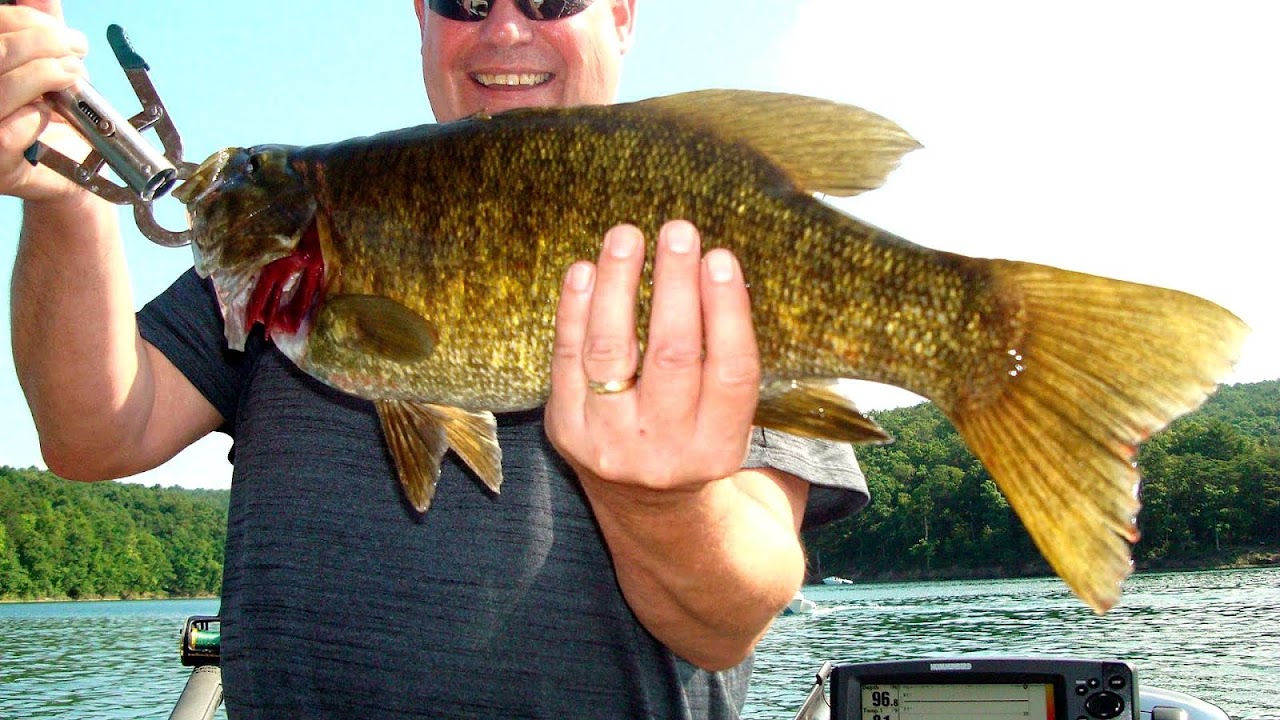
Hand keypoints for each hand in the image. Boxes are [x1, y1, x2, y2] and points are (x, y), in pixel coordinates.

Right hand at [0, 0, 91, 201]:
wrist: (70, 173)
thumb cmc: (54, 115)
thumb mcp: (45, 66)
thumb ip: (39, 28)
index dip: (26, 23)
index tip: (63, 33)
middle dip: (44, 44)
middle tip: (78, 49)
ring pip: (3, 87)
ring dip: (47, 74)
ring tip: (74, 73)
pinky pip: (9, 132)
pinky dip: (36, 118)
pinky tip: (49, 116)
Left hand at [545, 219, 761, 496]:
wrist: (646, 509)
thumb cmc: (696, 440)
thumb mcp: (728, 421)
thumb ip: (726, 360)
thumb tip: (717, 267)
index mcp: (719, 448)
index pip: (731, 373)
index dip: (727, 311)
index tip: (721, 257)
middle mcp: (664, 451)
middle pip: (672, 356)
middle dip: (674, 286)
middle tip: (678, 230)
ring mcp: (609, 443)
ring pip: (611, 353)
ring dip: (619, 286)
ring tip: (626, 236)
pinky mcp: (565, 431)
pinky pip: (566, 361)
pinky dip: (574, 310)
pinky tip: (585, 269)